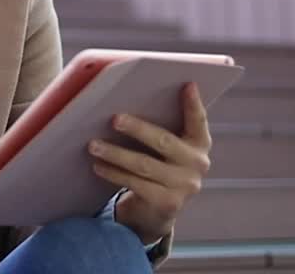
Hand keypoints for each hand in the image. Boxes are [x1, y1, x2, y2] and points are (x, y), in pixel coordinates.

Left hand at [88, 82, 211, 244]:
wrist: (158, 210)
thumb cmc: (160, 166)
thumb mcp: (168, 147)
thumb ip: (163, 126)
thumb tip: (131, 98)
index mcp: (200, 143)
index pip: (198, 121)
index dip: (194, 104)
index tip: (187, 85)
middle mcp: (197, 164)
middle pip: (164, 142)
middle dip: (138, 129)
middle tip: (114, 119)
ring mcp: (184, 186)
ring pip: (144, 165)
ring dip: (116, 153)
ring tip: (94, 145)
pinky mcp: (167, 203)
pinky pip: (135, 183)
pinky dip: (114, 173)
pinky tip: (98, 165)